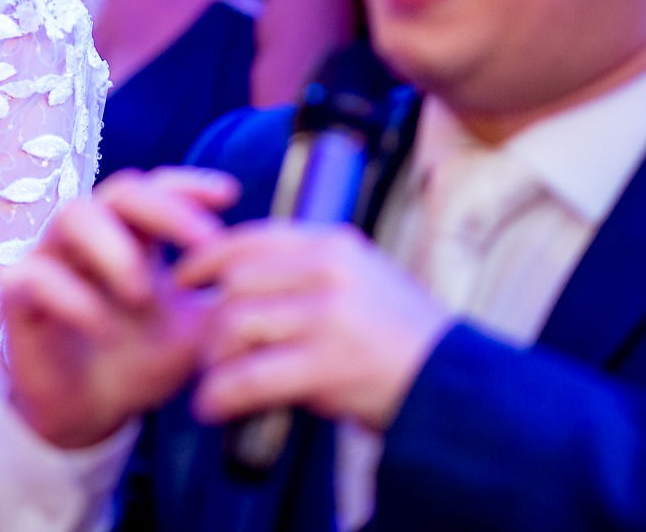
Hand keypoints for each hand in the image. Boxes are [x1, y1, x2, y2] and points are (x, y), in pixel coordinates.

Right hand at [0, 167, 238, 447]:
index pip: (156, 190)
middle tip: (200, 242)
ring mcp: (51, 260)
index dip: (188, 185)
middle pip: (118, 189)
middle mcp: (90, 238)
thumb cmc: (140, 359)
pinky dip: (69, 294)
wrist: (92, 412)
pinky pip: (32, 275)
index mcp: (132, 236)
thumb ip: (226, 304)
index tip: (230, 195)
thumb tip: (278, 279)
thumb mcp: (195, 333)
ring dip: (115, 248)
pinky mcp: (18, 297)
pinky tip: (99, 323)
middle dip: (163, 208)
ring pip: (72, 216)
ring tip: (142, 291)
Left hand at [174, 220, 452, 430]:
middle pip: (236, 282)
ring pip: (236, 324)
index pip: (253, 239)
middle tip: (207, 349)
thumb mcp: (363, 280)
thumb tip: (236, 278)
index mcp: (335, 244)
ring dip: (214, 358)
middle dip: (211, 318)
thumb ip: (308, 272)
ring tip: (213, 380)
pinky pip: (251, 376)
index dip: (207, 257)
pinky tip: (212, 408)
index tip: (186, 278)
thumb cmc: (403, 341)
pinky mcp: (328, 365)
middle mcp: (330, 271)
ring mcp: (330, 316)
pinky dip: (222, 393)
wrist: (460, 390)